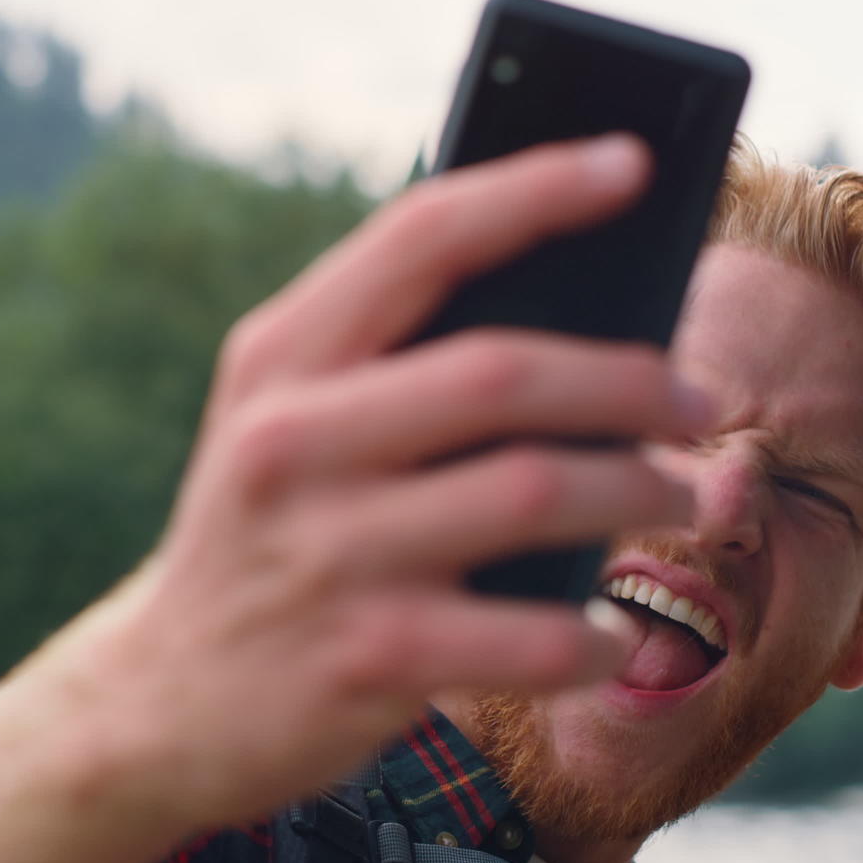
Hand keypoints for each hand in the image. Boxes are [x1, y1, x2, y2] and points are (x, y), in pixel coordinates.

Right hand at [11, 135, 716, 831]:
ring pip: (535, 493)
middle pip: (502, 373)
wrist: (160, 702)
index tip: (636, 160)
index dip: (535, 189)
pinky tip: (609, 635)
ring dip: (640, 493)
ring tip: (681, 499)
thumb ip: (392, 362)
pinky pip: (534, 635)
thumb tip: (585, 312)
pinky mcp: (367, 659)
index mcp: (278, 359)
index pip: (418, 238)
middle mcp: (291, 442)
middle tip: (701, 400)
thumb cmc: (267, 537)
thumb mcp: (288, 426)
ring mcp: (326, 553)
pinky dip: (596, 635)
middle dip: (629, 379)